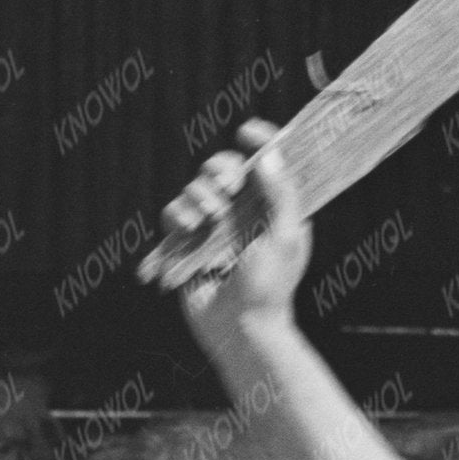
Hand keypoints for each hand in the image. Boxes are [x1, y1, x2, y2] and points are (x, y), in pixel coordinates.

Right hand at [142, 122, 309, 354]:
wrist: (237, 328)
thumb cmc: (269, 288)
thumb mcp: (286, 237)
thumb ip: (282, 193)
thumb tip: (269, 153)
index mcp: (273, 206)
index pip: (266, 160)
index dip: (258, 139)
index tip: (247, 131)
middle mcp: (242, 210)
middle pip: (222, 165)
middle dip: (220, 169)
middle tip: (226, 189)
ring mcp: (213, 226)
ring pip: (194, 187)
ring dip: (198, 197)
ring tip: (208, 222)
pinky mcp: (187, 242)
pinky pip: (172, 213)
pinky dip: (177, 217)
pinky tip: (189, 231)